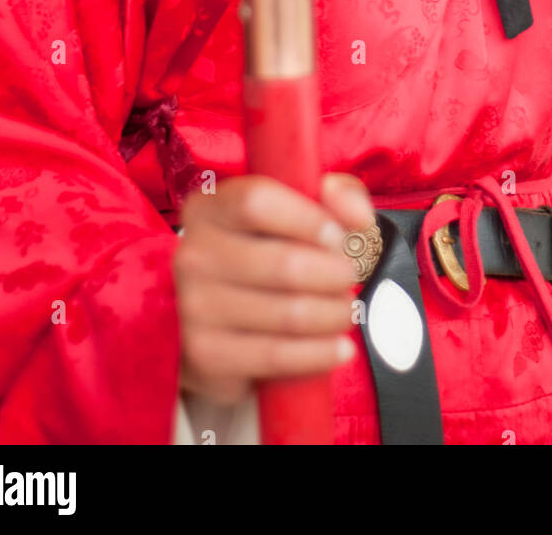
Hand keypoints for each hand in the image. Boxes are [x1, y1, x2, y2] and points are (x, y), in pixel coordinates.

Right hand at [175, 172, 375, 405]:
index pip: (257, 202)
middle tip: (349, 279)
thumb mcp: (297, 210)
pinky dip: (320, 354)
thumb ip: (336, 196)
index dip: (308, 219)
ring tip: (345, 311)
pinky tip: (339, 348)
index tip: (338, 236)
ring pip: (289, 313)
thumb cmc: (265, 251)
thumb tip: (358, 216)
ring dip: (334, 314)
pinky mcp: (205, 355)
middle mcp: (192, 254)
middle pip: (284, 264)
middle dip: (335, 275)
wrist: (215, 319)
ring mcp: (194, 307)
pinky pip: (278, 356)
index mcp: (207, 208)